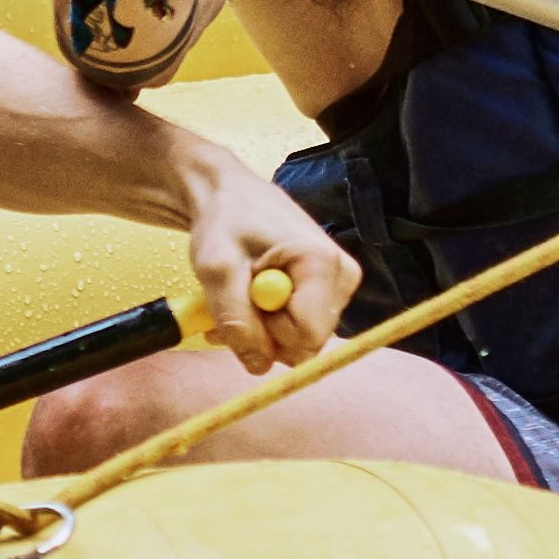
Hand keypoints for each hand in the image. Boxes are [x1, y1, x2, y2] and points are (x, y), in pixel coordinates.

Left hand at [175, 143, 354, 366]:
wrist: (227, 194)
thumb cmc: (223, 219)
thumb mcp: (217, 268)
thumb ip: (235, 318)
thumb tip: (258, 365)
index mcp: (322, 263)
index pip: (307, 336)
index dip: (268, 332)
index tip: (243, 300)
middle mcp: (342, 276)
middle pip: (307, 342)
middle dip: (264, 333)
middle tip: (231, 301)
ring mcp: (338, 284)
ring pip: (301, 339)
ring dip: (261, 329)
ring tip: (237, 295)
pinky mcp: (327, 290)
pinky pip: (300, 328)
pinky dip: (268, 323)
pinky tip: (248, 298)